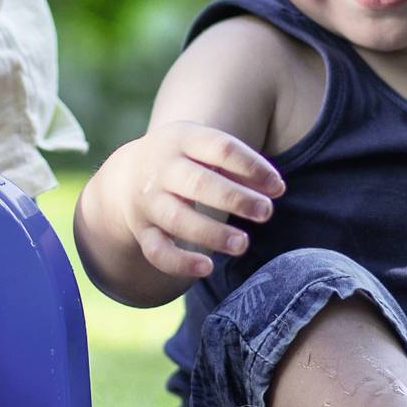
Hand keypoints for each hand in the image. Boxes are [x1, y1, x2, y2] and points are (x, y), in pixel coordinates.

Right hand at [112, 121, 284, 281]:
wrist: (127, 173)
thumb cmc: (185, 159)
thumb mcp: (206, 149)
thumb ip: (240, 166)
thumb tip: (275, 188)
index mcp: (182, 139)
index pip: (221, 148)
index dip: (253, 167)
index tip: (278, 187)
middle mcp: (162, 168)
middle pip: (199, 184)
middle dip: (236, 200)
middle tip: (266, 213)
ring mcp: (149, 200)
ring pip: (178, 219)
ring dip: (213, 234)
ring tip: (243, 244)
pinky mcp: (142, 230)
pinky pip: (157, 251)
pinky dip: (180, 263)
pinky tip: (207, 268)